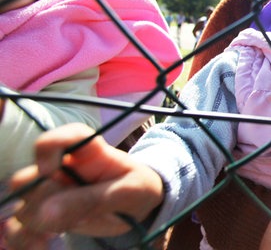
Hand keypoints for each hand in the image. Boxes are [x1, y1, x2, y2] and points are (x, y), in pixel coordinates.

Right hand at [4, 123, 163, 248]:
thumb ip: (92, 199)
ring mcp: (52, 191)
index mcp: (89, 150)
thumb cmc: (138, 189)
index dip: (49, 147)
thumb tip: (46, 213)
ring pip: (22, 203)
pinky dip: (25, 238)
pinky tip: (41, 246)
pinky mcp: (48, 213)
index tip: (49, 170)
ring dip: (32, 222)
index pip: (63, 137)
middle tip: (63, 218)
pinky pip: (22, 225)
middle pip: (29, 177)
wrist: (141, 207)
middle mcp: (63, 167)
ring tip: (57, 233)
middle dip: (39, 200)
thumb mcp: (128, 192)